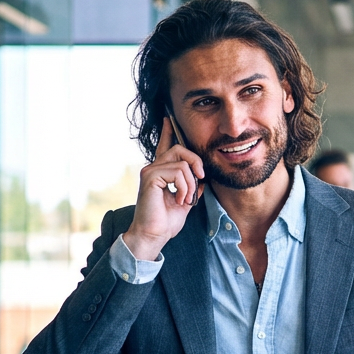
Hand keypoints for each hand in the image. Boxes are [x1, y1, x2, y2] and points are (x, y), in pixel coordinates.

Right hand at [123, 117, 205, 260]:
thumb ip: (192, 188)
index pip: (166, 147)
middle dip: (196, 162)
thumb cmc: (166, 222)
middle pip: (180, 149)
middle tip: (201, 178)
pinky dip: (184, 187)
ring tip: (185, 200)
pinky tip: (179, 200)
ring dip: (190, 183)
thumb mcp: (186, 202)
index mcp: (161, 173)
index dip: (168, 132)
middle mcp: (153, 168)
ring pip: (182, 163)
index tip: (169, 118)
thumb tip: (202, 179)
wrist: (154, 236)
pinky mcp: (150, 177)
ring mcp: (150, 171)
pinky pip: (178, 172)